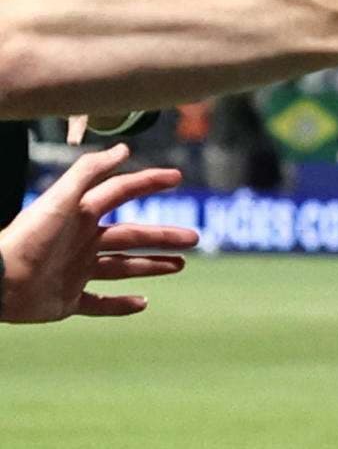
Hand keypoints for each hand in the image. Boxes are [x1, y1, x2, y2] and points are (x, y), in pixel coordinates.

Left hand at [0, 144, 198, 323]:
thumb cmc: (27, 237)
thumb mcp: (59, 199)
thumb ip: (89, 171)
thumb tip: (125, 148)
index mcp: (81, 214)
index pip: (121, 192)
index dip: (149, 182)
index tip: (177, 178)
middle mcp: (82, 241)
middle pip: (131, 235)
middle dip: (163, 236)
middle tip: (194, 238)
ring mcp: (76, 271)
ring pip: (122, 267)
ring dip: (151, 266)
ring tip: (179, 266)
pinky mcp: (67, 301)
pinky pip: (99, 303)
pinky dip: (121, 305)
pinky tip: (143, 303)